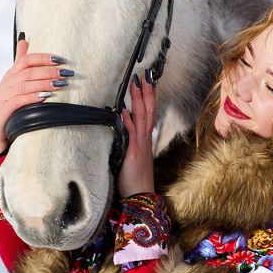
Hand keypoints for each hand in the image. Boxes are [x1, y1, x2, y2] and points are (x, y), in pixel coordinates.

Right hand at [0, 38, 73, 156]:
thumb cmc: (9, 103)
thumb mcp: (14, 81)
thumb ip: (20, 62)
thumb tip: (24, 40)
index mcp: (12, 74)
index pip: (27, 60)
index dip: (43, 58)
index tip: (61, 59)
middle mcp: (7, 82)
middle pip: (28, 71)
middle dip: (49, 71)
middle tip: (66, 73)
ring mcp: (5, 95)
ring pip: (25, 85)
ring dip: (44, 83)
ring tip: (61, 84)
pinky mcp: (4, 110)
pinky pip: (19, 101)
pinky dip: (32, 98)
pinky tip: (46, 97)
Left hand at [118, 75, 156, 196]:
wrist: (141, 195)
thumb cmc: (135, 178)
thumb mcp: (133, 156)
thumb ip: (130, 142)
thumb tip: (124, 127)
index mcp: (144, 140)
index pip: (148, 114)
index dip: (147, 98)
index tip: (145, 83)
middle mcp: (144, 139)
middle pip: (148, 111)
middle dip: (146, 93)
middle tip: (144, 77)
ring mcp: (140, 145)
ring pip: (142, 118)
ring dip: (139, 101)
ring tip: (137, 85)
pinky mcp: (133, 153)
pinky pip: (131, 134)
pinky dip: (128, 121)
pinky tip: (124, 111)